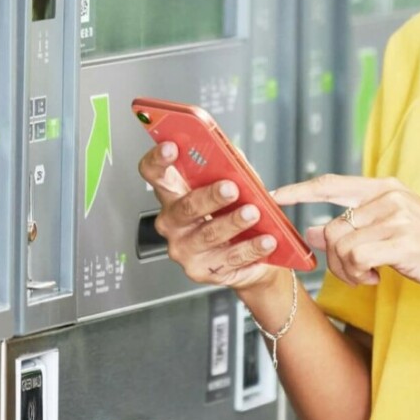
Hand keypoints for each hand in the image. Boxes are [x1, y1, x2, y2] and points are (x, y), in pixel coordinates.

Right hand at [137, 143, 283, 290]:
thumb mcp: (235, 185)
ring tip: (253, 213)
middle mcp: (172, 222)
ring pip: (208, 234)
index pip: (154, 174)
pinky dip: (251, 248)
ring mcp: (184, 249)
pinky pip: (229, 258)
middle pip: (185, 207)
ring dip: (233, 222)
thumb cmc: (234, 212)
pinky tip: (266, 240)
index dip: (158, 160)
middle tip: (231, 188)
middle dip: (209, 197)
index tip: (172, 147)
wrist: (250, 256)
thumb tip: (235, 155)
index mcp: (174, 194)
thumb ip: (232, 168)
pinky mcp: (201, 271)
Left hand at [273, 174, 419, 309]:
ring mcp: (396, 216)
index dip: (298, 190)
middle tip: (355, 273)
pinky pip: (354, 259)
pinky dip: (358, 276)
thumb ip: (355, 229)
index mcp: (387, 188)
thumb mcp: (394, 234)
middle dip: (333, 259)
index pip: (331, 183)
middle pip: (331, 227)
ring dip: (347, 272)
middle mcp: (389, 196)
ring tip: (369, 276)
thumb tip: (311, 231)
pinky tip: (376, 279)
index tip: (273, 196)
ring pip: (339, 246)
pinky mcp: (402, 240)